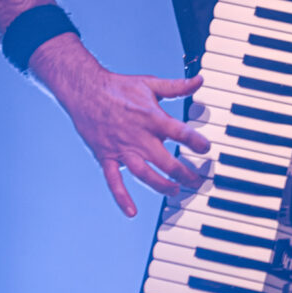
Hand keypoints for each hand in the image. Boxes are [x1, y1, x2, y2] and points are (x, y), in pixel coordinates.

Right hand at [75, 68, 209, 216]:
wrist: (85, 91)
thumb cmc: (120, 87)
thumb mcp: (151, 83)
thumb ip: (176, 86)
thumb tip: (199, 80)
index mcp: (152, 118)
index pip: (180, 132)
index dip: (196, 142)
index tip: (206, 149)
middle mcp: (138, 137)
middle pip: (166, 161)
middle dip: (183, 174)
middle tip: (196, 181)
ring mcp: (122, 149)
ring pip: (144, 174)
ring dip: (161, 186)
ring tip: (175, 192)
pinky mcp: (106, 157)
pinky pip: (114, 180)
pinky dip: (121, 197)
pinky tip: (131, 212)